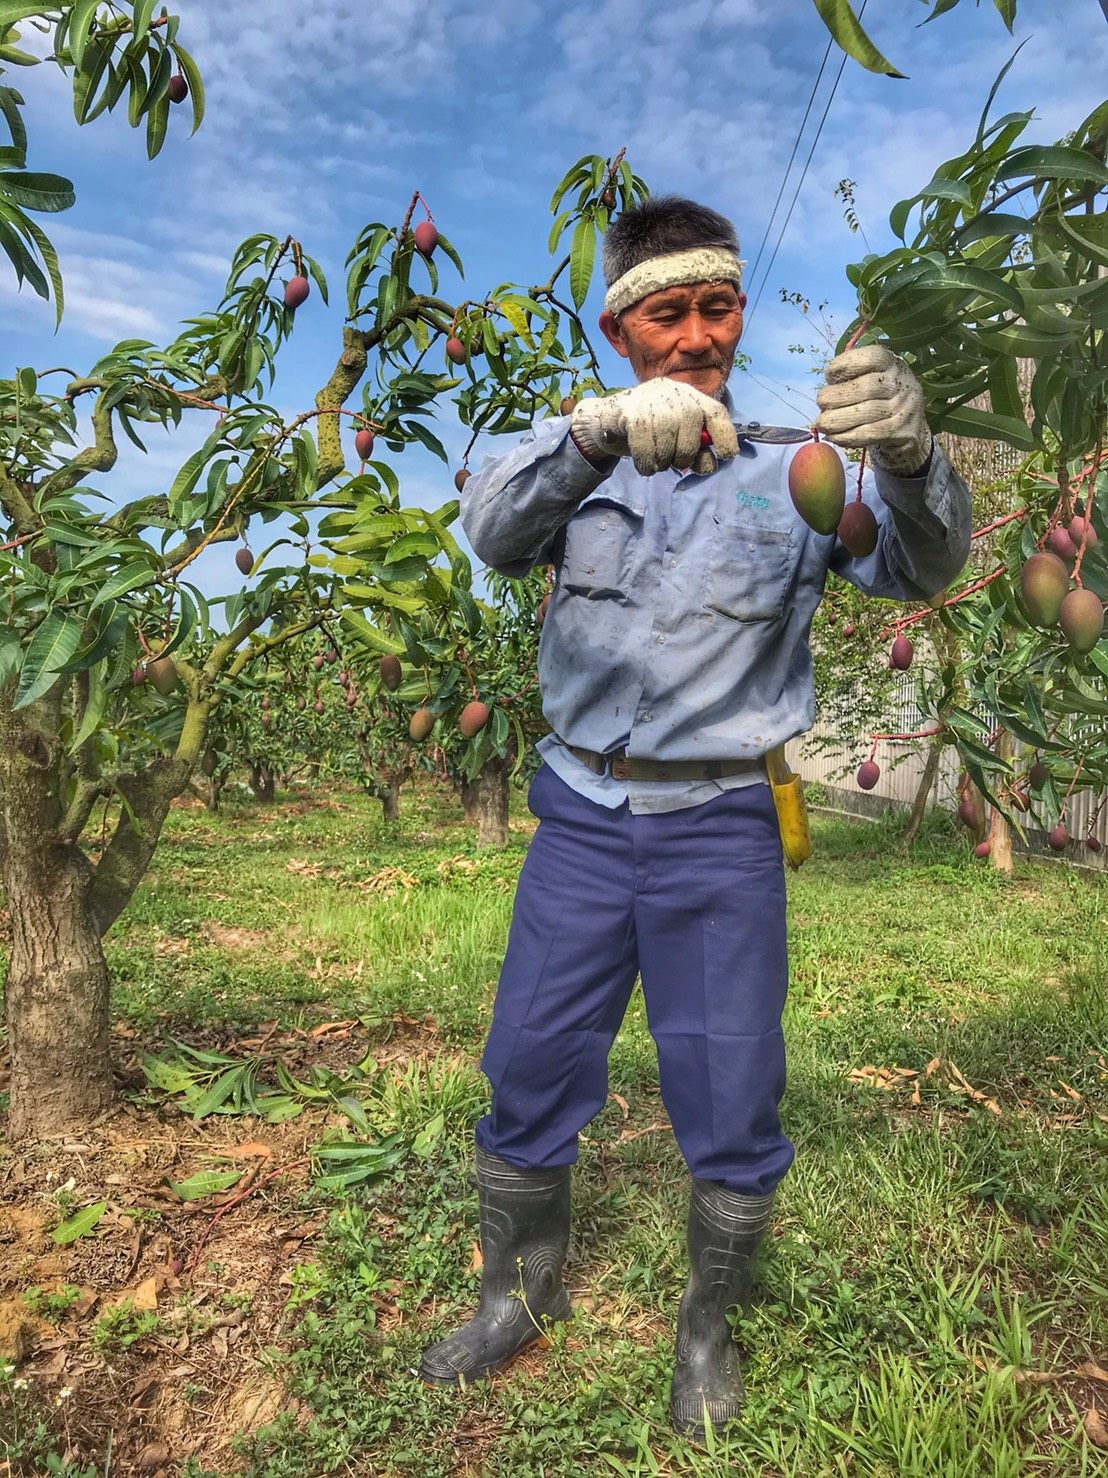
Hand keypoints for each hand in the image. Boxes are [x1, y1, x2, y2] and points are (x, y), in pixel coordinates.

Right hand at [571, 378, 738, 476]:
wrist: (607, 419)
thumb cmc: (649, 432)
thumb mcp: (675, 440)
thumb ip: (695, 451)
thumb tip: (709, 465)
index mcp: (691, 397)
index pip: (715, 412)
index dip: (726, 435)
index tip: (727, 455)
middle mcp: (675, 392)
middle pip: (692, 430)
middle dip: (684, 456)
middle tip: (673, 464)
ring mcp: (652, 398)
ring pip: (667, 440)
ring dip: (662, 462)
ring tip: (655, 463)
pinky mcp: (630, 410)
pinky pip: (645, 445)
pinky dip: (646, 463)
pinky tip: (644, 466)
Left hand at [815, 345, 931, 474]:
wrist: (910, 428)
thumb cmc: (880, 399)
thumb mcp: (871, 379)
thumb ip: (851, 378)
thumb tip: (826, 390)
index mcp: (892, 363)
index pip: (871, 357)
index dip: (845, 364)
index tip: (828, 375)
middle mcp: (901, 382)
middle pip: (866, 387)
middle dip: (836, 396)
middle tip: (821, 404)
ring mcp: (905, 407)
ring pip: (867, 412)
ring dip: (837, 419)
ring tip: (822, 423)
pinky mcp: (903, 432)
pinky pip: (871, 433)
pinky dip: (848, 436)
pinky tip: (834, 437)